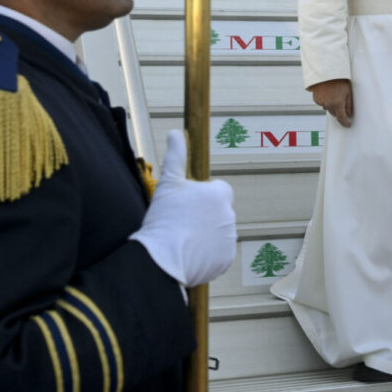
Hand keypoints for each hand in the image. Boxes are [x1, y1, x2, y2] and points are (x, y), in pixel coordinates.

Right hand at [128, 130, 236, 287]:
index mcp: (219, 194)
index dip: (204, 196)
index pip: (220, 190)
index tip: (188, 205)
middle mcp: (229, 214)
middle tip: (182, 224)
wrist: (162, 258)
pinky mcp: (226, 258)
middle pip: (218, 212)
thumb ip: (175, 156)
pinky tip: (189, 255)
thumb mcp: (168, 184)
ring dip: (206, 235)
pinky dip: (208, 255)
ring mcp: (229, 238)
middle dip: (205, 216)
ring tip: (183, 240)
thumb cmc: (164, 219)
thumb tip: (175, 132)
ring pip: (219, 232)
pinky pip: (218, 254)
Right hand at [311, 79, 352, 126]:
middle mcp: (328, 105)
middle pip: (335, 113)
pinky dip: (326, 101)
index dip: (345, 123)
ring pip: (328, 108)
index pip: (342, 118)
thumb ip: (349, 105)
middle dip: (339, 111)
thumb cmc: (339, 80)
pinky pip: (322, 104)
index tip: (348, 125)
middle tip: (342, 103)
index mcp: (337, 104)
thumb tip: (349, 114)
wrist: (326, 72)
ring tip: (335, 95)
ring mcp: (321, 102)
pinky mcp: (316, 99)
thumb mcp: (348, 92)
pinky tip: (328, 93)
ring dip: (332, 106)